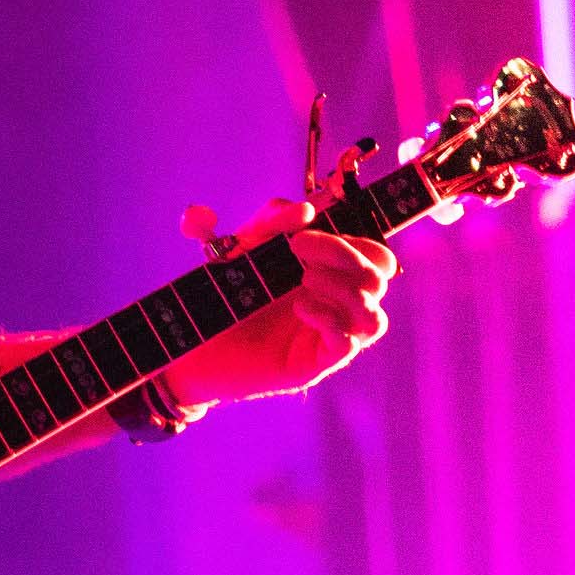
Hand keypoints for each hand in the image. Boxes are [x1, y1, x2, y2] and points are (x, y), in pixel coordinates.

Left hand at [180, 196, 393, 404]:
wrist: (195, 332)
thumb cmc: (227, 286)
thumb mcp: (245, 243)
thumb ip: (271, 220)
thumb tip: (304, 211)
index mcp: (331, 272)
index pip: (375, 255)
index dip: (352, 239)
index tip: (303, 233)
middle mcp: (337, 304)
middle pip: (379, 280)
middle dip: (346, 256)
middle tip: (298, 249)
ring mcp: (330, 335)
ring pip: (375, 319)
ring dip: (345, 291)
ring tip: (303, 279)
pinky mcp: (315, 363)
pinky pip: (348, 345)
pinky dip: (330, 320)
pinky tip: (300, 306)